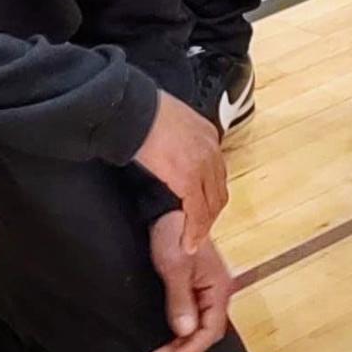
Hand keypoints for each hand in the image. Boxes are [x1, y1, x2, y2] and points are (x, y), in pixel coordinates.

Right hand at [134, 89, 227, 250]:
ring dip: (203, 226)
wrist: (132, 109)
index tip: (202, 207)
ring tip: (192, 240)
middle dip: (210, 213)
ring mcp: (202, 163)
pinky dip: (194, 230)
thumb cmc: (142, 112)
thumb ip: (178, 139)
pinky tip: (187, 241)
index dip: (210, 193)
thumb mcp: (170, 122)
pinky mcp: (188, 178)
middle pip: (219, 190)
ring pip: (212, 203)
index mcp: (207, 133)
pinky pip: (197, 211)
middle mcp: (211, 148)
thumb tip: (169, 153)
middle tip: (198, 229)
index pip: (217, 171)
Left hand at [147, 212, 234, 351]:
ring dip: (185, 344)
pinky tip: (180, 341)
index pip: (210, 330)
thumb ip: (181, 301)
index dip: (189, 348)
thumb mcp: (175, 268)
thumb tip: (185, 331)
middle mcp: (217, 290)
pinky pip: (196, 316)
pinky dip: (186, 331)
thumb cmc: (174, 231)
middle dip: (185, 351)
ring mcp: (207, 287)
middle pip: (207, 331)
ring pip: (201, 325)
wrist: (168, 207)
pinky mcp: (195, 284)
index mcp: (218, 288)